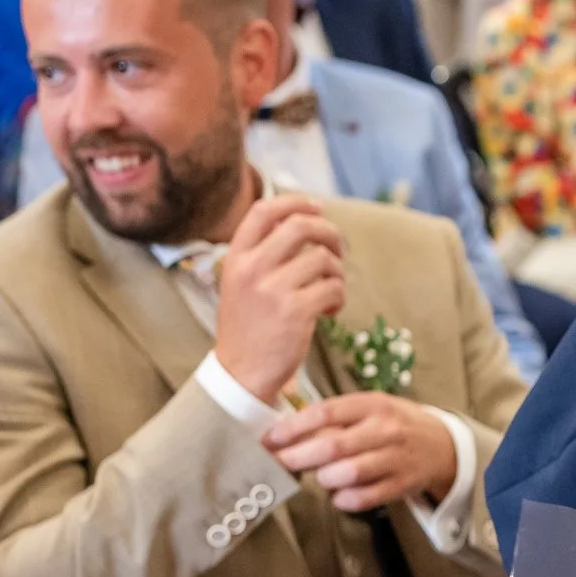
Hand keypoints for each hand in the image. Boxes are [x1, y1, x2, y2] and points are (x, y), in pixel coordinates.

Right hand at [216, 195, 347, 406]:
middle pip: (301, 226)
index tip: (317, 207)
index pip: (263, 211)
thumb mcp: (240, 284)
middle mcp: (252, 269)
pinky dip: (339, 298)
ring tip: (330, 291)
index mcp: (236, 258)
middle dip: (329, 233)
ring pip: (323, 259)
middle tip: (337, 251)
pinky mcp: (296, 312)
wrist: (241, 374)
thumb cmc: (248, 327)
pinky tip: (328, 312)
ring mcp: (273, 290)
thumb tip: (303, 223)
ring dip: (337, 273)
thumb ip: (263, 255)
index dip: (295, 202)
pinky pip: (333, 288)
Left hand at [264, 393, 457, 511]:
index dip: (293, 428)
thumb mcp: (370, 408)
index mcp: (373, 405)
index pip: (325, 413)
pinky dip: (345, 499)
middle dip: (298, 457)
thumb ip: (335, 417)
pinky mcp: (403, 484)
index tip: (270, 439)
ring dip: (325, 478)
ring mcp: (397, 458)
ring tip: (322, 476)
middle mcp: (386, 429)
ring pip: (348, 473)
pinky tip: (339, 494)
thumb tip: (287, 431)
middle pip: (333, 446)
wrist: (444, 445)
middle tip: (279, 464)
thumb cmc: (396, 424)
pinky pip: (365, 497)